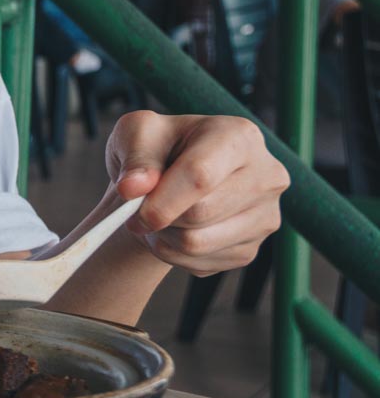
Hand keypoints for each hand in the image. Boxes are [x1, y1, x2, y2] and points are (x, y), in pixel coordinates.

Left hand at [106, 111, 289, 276]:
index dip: (161, 199)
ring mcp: (264, 216)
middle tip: (138, 207)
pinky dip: (172, 252)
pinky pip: (199, 263)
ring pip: (197, 243)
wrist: (169, 178)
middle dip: (158, 216)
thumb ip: (135, 157)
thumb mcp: (136, 134)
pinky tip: (171, 230)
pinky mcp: (250, 249)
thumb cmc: (156, 149)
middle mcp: (265, 176)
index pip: (200, 175)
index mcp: (239, 137)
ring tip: (155, 214)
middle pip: (200, 213)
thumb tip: (133, 188)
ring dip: (162, 235)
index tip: (131, 209)